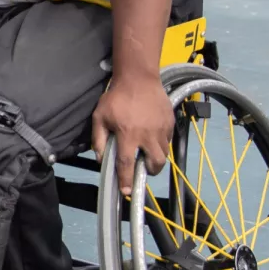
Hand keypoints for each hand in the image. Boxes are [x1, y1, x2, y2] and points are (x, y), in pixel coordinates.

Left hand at [91, 72, 173, 195]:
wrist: (139, 78)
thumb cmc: (116, 97)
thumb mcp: (100, 116)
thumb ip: (98, 138)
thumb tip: (100, 159)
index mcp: (128, 135)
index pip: (127, 163)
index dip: (126, 180)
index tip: (126, 192)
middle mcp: (147, 135)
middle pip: (154, 164)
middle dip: (149, 172)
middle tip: (142, 169)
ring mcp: (161, 130)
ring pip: (164, 154)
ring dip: (156, 158)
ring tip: (147, 153)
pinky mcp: (170, 123)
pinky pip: (168, 141)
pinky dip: (162, 145)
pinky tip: (153, 138)